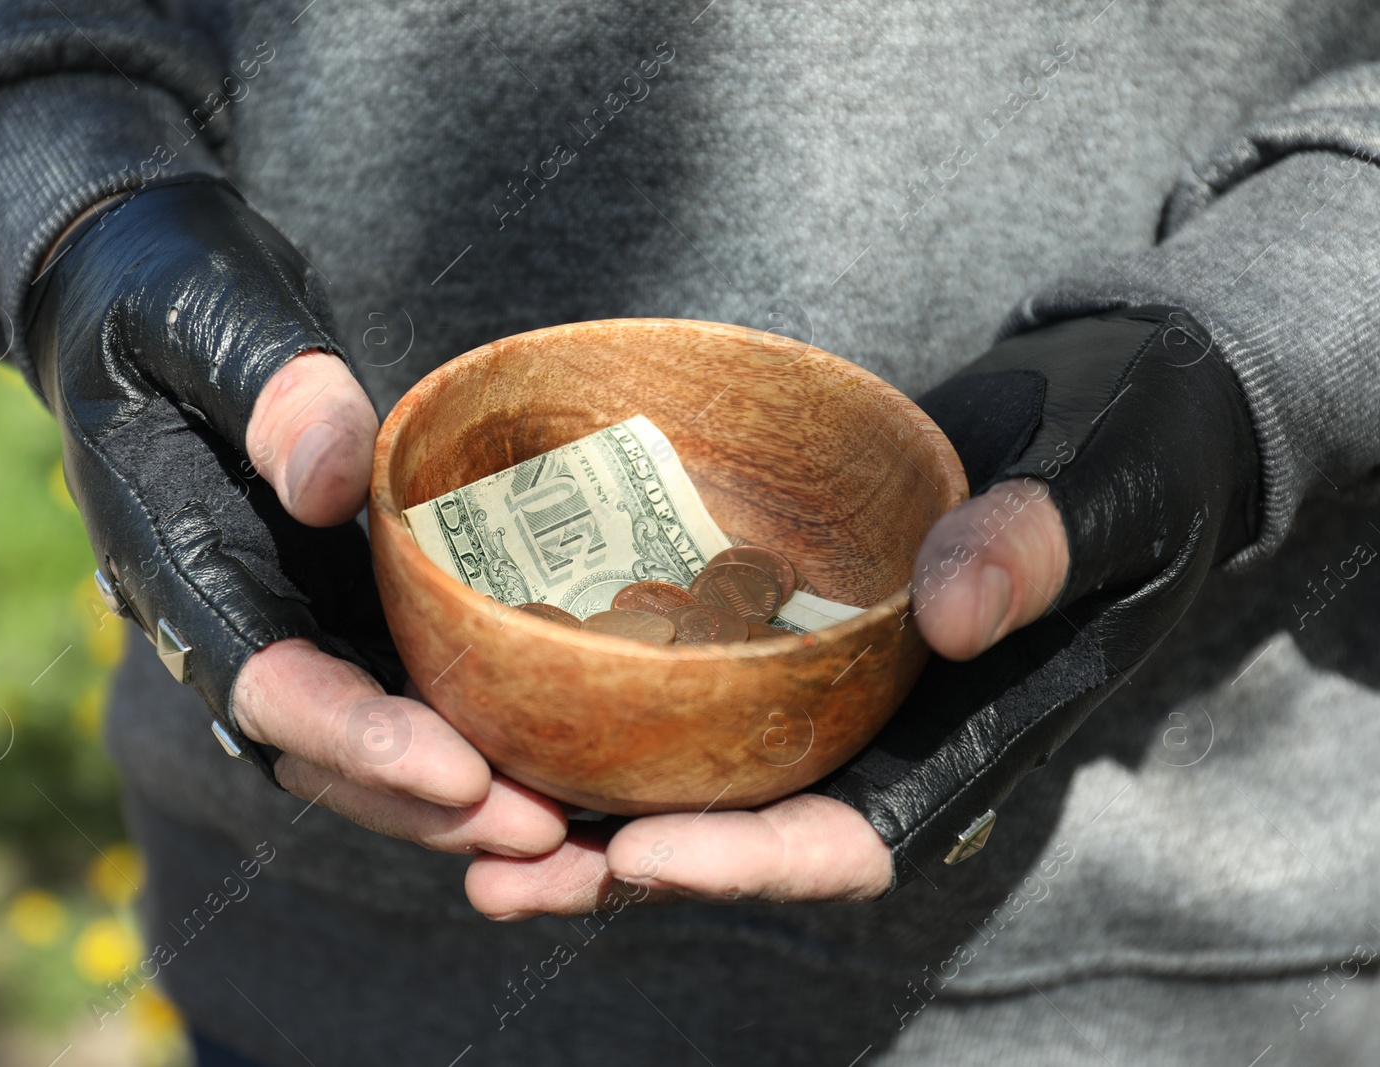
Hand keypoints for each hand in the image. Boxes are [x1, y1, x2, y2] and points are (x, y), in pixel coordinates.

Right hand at [29, 178, 563, 857]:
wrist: (149, 289)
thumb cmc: (173, 289)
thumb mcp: (214, 315)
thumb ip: (270, 390)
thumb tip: (332, 482)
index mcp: (177, 560)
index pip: (265, 681)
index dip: (358, 740)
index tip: (460, 773)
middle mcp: (227, 613)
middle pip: (321, 749)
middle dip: (425, 800)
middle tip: (544, 831)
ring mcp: (283, 613)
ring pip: (362, 739)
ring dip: (453, 791)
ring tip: (567, 819)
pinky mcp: (333, 597)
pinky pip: (395, 684)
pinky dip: (463, 726)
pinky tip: (552, 745)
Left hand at [470, 306, 1260, 913]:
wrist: (1105, 411)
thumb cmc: (1133, 455)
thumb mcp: (1106, 489)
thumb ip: (1040, 547)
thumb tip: (951, 615)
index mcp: (959, 740)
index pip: (849, 842)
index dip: (747, 866)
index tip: (641, 857)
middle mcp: (875, 736)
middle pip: (738, 838)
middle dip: (620, 868)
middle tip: (492, 872)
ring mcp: (818, 692)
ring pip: (690, 780)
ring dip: (579, 811)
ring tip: (456, 819)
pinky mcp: (773, 632)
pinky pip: (680, 691)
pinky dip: (594, 711)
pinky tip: (498, 701)